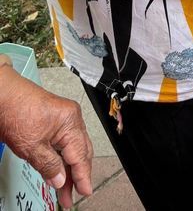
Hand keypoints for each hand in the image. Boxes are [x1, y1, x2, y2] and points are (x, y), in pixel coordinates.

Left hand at [0, 59, 92, 209]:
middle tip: (72, 195)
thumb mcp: (31, 147)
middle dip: (77, 175)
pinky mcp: (56, 118)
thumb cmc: (16, 111)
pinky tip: (59, 169)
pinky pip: (65, 141)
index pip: (80, 155)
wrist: (3, 96)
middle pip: (81, 151)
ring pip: (73, 148)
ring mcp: (64, 116)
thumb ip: (49, 165)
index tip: (84, 191)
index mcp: (70, 122)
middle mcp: (71, 117)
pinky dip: (62, 157)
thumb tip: (60, 179)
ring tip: (65, 189)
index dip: (82, 176)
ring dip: (69, 168)